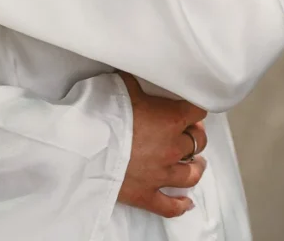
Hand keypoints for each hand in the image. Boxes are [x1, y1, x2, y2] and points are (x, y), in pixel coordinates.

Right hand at [116, 71, 208, 217]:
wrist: (86, 144)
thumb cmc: (103, 112)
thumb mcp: (122, 85)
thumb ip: (137, 84)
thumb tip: (136, 77)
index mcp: (170, 119)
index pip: (197, 111)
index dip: (195, 109)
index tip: (191, 108)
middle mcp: (171, 148)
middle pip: (197, 142)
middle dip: (195, 135)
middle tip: (190, 131)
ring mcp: (161, 174)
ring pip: (191, 174)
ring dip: (195, 167)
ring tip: (196, 163)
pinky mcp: (147, 195)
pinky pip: (171, 206)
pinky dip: (181, 204)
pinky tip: (186, 202)